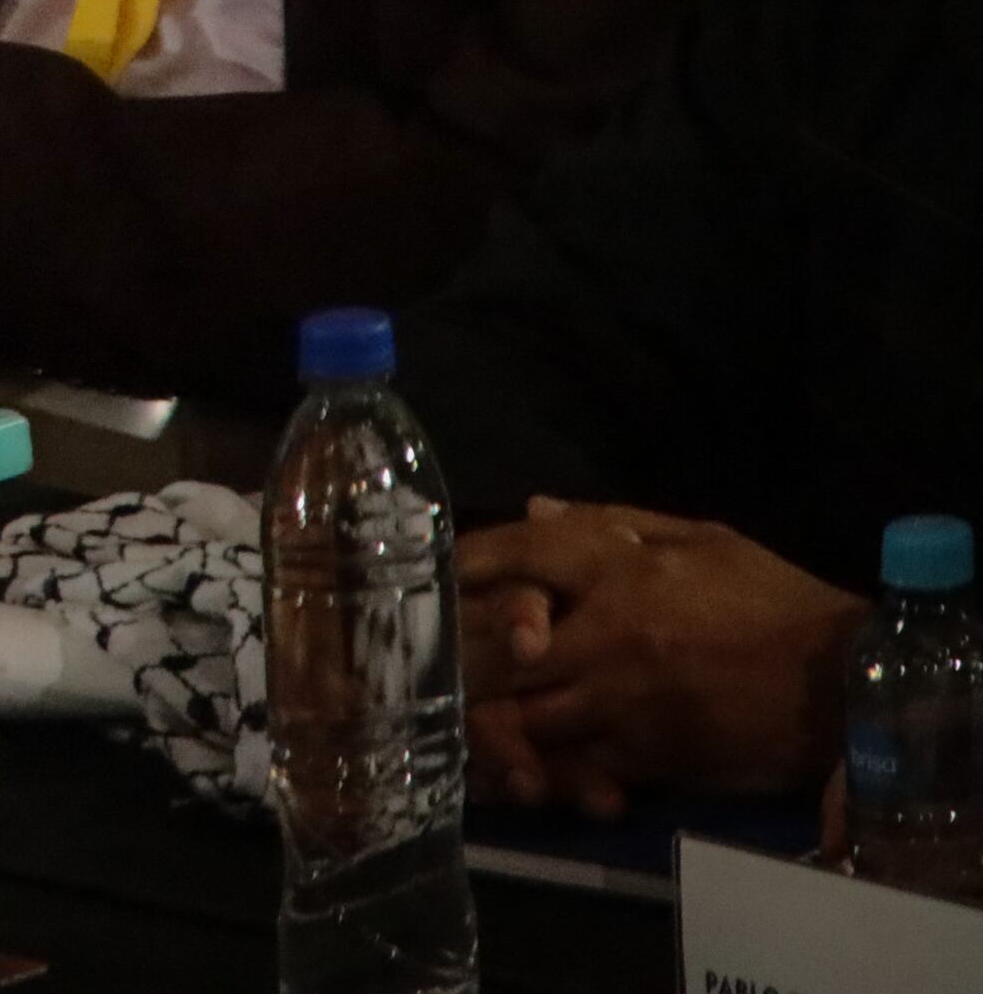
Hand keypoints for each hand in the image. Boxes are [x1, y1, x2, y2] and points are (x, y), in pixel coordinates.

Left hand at [460, 500, 862, 813]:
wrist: (850, 684)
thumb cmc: (775, 599)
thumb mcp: (702, 540)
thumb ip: (610, 523)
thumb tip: (534, 507)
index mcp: (621, 570)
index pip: (516, 554)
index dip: (463, 562)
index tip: (429, 572)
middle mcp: (609, 637)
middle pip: (496, 654)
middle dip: (458, 660)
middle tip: (428, 664)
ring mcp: (625, 705)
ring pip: (525, 722)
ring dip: (493, 724)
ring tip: (464, 722)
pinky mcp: (650, 761)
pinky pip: (575, 770)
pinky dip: (546, 769)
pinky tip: (531, 766)